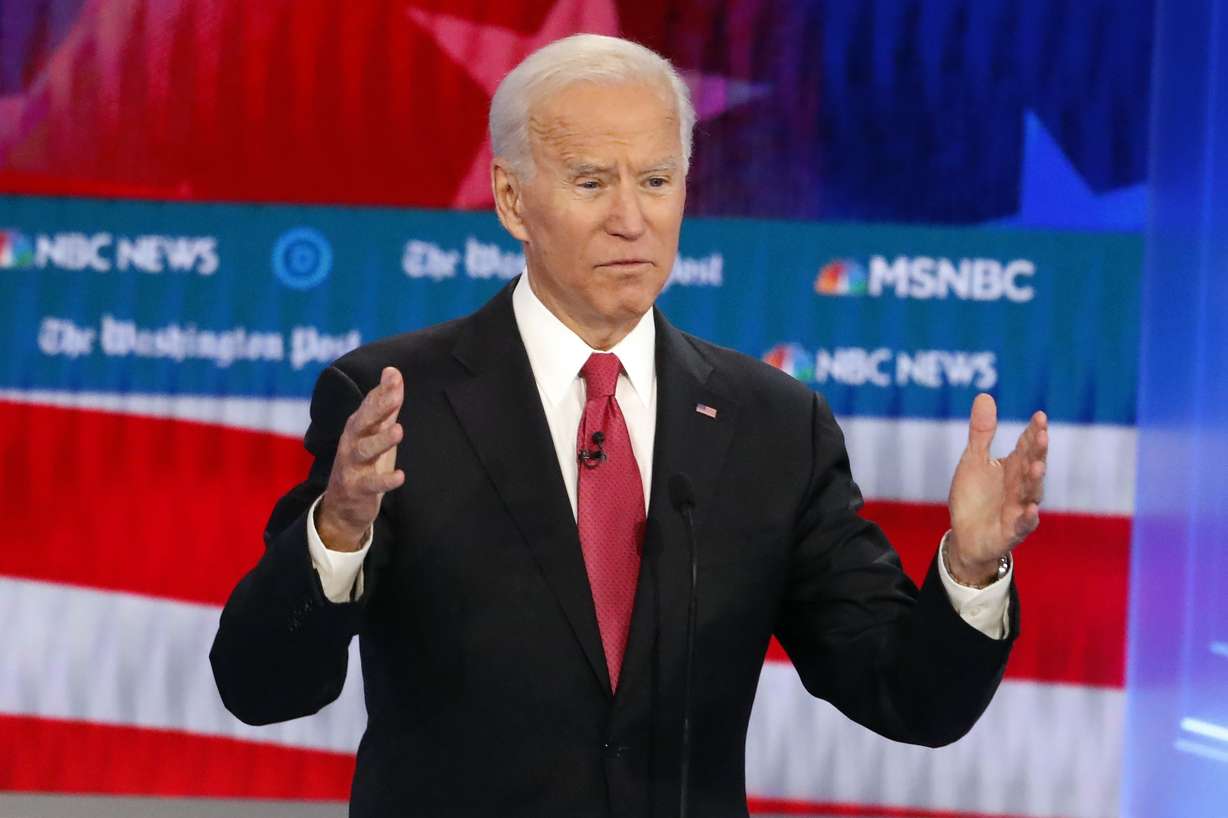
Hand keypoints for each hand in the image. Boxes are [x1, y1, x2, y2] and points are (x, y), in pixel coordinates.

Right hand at [316, 367, 405, 551]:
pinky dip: (385, 480)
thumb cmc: (363, 462)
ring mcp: (352, 466)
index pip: (369, 405)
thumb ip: (385, 405)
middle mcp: (351, 443)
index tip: (393, 375)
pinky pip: (371, 484)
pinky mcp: (356, 488)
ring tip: (399, 430)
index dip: (381, 391)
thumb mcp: (375, 431)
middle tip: (395, 396)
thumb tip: (392, 371)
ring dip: (381, 440)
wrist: (342, 506)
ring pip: (364, 450)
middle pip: (362, 423)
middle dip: (377, 408)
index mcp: (357, 427)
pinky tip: (400, 476)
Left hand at [946, 393, 1047, 584]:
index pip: (1026, 446)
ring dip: (1035, 480)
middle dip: (1037, 451)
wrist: (966, 536)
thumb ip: (982, 432)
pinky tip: (1030, 509)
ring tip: (1038, 466)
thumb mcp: (973, 460)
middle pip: (1032, 465)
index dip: (1033, 432)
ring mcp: (1019, 508)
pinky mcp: (1012, 530)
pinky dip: (1028, 517)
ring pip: (1031, 493)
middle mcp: (1021, 485)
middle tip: (1042, 434)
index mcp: (1013, 467)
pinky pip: (1023, 524)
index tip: (1039, 416)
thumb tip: (985, 395)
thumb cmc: (974, 496)